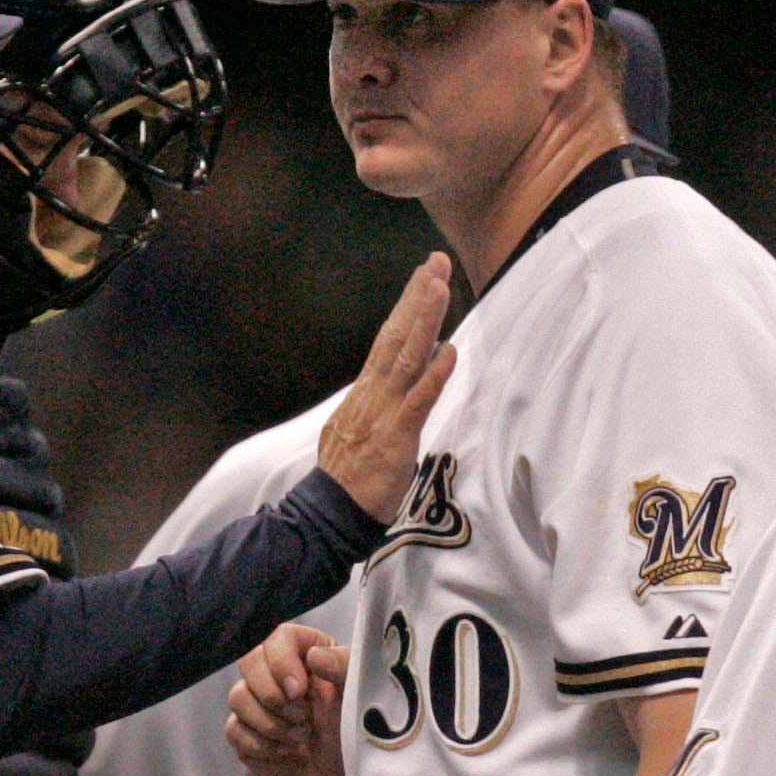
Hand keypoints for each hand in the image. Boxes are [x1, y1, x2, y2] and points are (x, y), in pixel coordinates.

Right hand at [226, 623, 347, 775]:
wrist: (344, 774)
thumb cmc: (353, 730)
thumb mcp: (357, 694)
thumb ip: (341, 667)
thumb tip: (315, 656)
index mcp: (304, 654)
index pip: (279, 638)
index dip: (282, 662)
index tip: (300, 690)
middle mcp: (275, 672)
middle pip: (249, 662)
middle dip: (274, 696)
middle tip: (303, 718)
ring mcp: (256, 702)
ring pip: (238, 697)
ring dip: (271, 723)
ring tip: (300, 736)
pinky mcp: (244, 732)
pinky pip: (233, 730)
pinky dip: (262, 745)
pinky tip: (285, 751)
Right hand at [316, 253, 457, 520]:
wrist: (327, 514)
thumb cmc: (347, 482)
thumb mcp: (355, 433)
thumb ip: (372, 407)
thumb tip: (383, 388)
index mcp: (364, 393)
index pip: (387, 340)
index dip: (407, 308)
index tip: (424, 277)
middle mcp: (371, 395)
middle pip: (395, 336)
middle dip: (416, 297)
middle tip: (434, 261)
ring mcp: (381, 413)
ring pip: (405, 357)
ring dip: (424, 319)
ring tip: (440, 285)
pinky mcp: (395, 437)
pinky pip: (417, 401)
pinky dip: (433, 374)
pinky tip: (448, 350)